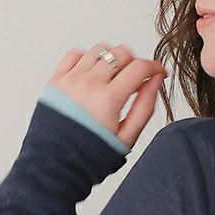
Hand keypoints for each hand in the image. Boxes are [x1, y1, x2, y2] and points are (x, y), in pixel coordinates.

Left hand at [45, 41, 167, 150]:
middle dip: (134, 62)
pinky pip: (74, 54)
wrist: (57, 165)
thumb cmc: (89, 157)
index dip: (154, 67)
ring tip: (114, 76)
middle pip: (121, 53)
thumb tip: (154, 83)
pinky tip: (92, 72)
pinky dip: (87, 58)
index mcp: (108, 99)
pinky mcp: (56, 80)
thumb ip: (144, 108)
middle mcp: (89, 84)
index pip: (139, 68)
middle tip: (136, 77)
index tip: (157, 72)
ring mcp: (71, 79)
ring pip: (100, 49)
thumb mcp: (126, 138)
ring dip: (112, 58)